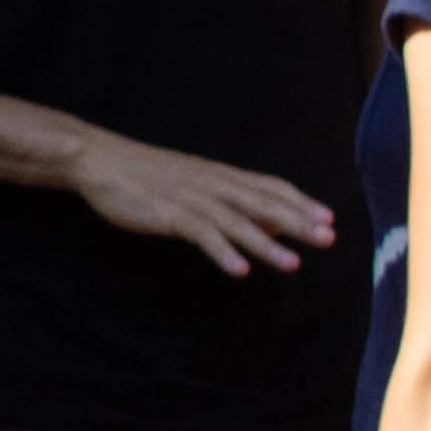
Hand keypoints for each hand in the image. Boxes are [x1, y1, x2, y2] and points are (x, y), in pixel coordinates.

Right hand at [64, 130, 335, 278]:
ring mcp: (192, 198)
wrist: (101, 160)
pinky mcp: (170, 213)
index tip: (329, 218)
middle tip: (328, 239)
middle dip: (298, 223)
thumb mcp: (194, 182)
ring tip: (293, 264)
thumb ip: (228, 199)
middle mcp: (213, 184)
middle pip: (264, 204)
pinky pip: (202, 235)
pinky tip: (240, 271)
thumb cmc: (145, 174)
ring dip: (267, 244)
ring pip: (238, 223)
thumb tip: (265, 219)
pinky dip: (223, 252)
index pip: (270, 187)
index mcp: (220, 175)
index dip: (301, 202)